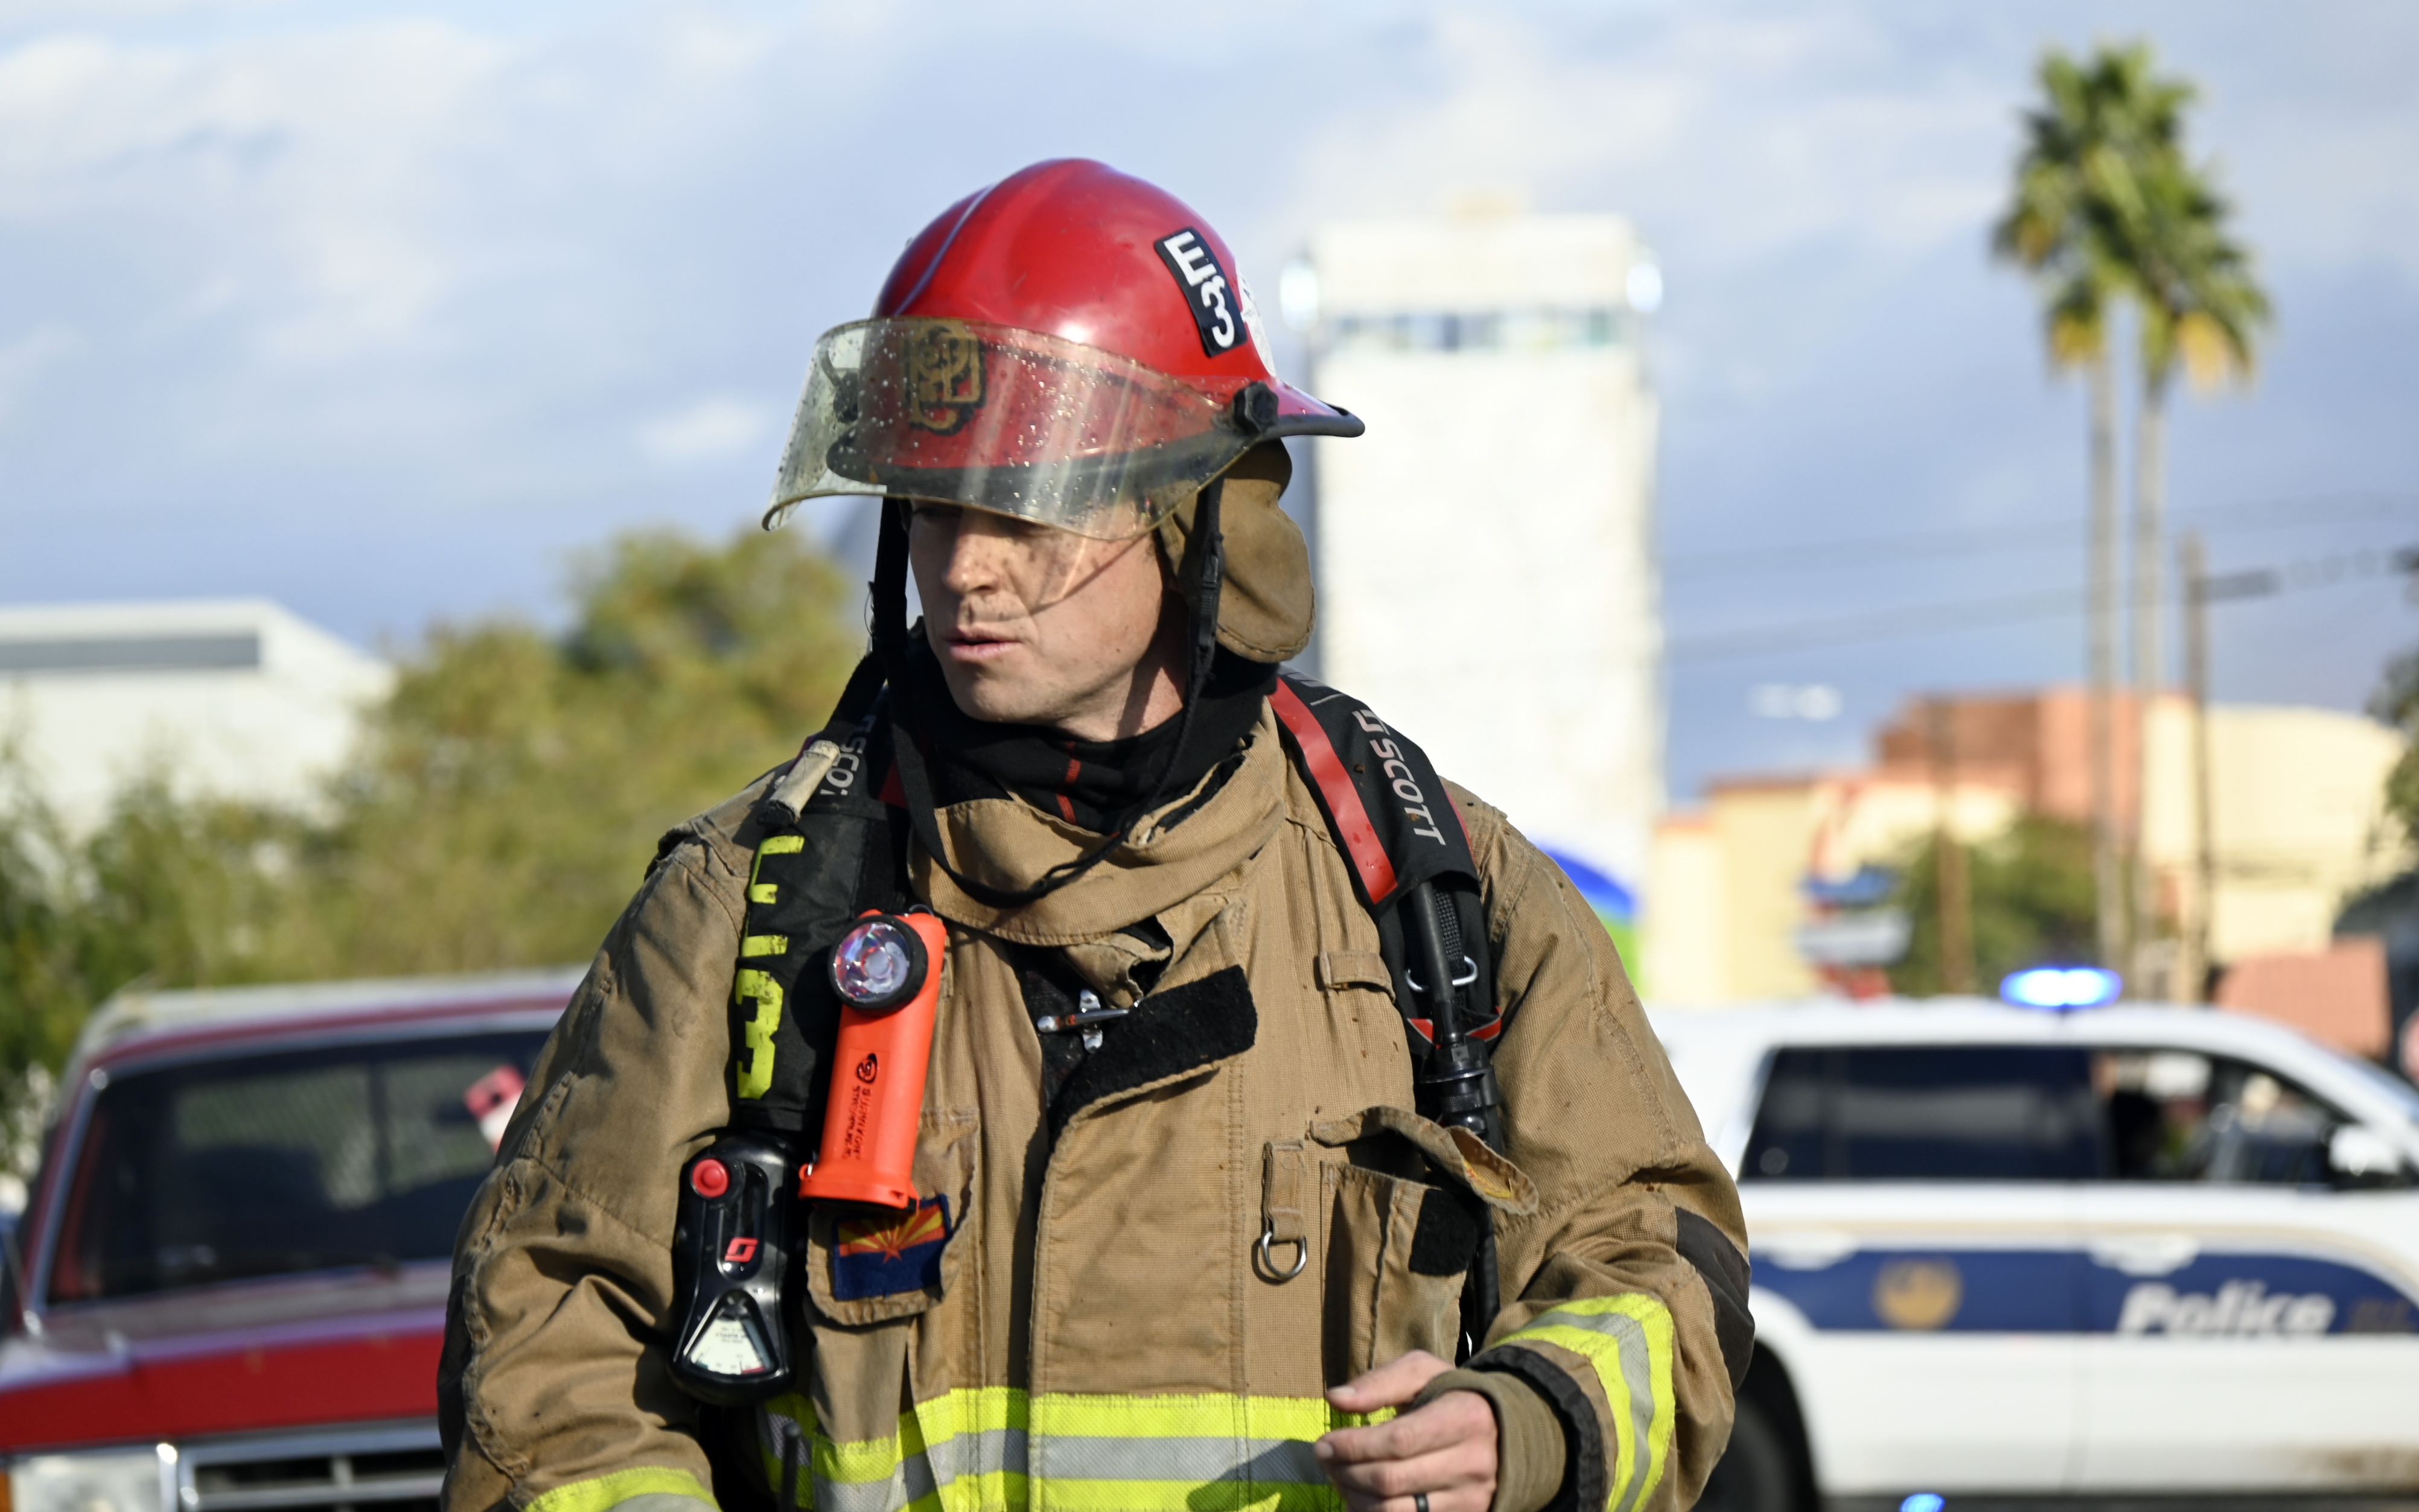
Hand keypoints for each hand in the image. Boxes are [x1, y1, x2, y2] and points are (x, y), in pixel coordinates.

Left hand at [1313, 1350, 1498, 1511]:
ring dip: (1354, 1498)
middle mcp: (1472, 1463)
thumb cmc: (1455, 1397)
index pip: (1398, 1441)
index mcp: (1465, 1418)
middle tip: (1325, 1459)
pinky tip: (1360, 1499)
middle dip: (1345, 1472)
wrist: (1509, 1433)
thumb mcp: (1424, 1372)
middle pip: (1391, 1480)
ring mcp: (1470, 1499)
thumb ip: (1381, 1382)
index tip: (1324, 1443)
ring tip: (1340, 1478)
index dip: (1353, 1446)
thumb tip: (1335, 1398)